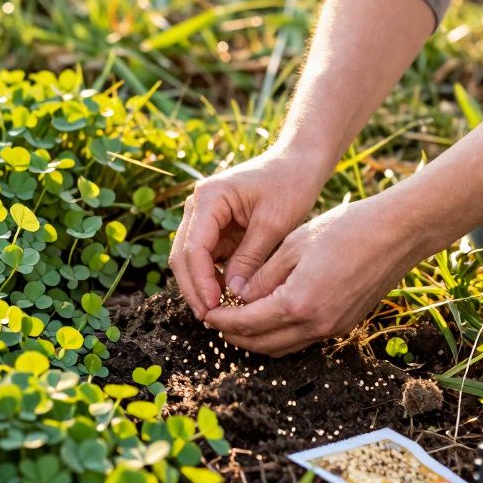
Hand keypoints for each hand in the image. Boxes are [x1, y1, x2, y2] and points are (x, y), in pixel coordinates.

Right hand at [168, 147, 329, 319]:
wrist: (298, 163)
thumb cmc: (290, 185)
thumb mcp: (273, 224)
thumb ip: (250, 258)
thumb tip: (233, 294)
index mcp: (209, 198)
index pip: (194, 247)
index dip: (201, 281)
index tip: (214, 307)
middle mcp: (199, 206)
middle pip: (183, 255)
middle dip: (194, 288)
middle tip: (209, 318)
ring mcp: (205, 217)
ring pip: (190, 259)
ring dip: (201, 285)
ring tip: (217, 314)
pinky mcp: (216, 228)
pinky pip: (207, 258)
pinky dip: (213, 278)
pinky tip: (225, 298)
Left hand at [202, 193, 427, 356]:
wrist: (396, 234)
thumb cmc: (345, 229)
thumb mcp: (294, 245)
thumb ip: (263, 275)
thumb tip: (238, 294)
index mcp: (298, 303)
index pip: (248, 322)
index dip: (223, 318)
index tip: (206, 311)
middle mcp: (316, 324)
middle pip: (263, 344)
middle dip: (235, 335)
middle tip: (216, 320)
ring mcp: (332, 328)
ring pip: (283, 347)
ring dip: (257, 339)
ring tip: (238, 321)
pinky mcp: (344, 324)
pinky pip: (302, 339)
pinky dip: (280, 334)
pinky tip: (270, 316)